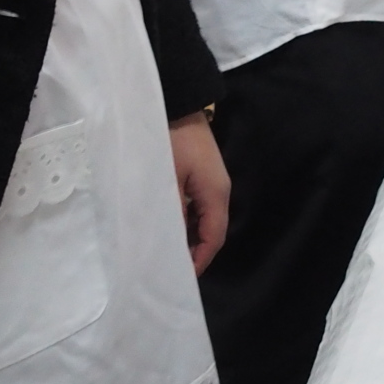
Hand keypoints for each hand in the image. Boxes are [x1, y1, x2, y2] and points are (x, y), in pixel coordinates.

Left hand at [172, 111, 230, 274]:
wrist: (176, 104)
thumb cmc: (171, 140)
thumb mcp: (167, 178)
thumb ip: (170, 211)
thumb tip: (167, 244)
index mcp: (216, 194)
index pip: (213, 238)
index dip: (199, 261)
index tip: (179, 280)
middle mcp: (219, 191)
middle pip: (211, 232)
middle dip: (193, 254)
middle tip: (168, 271)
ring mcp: (211, 183)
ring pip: (204, 221)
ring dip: (188, 239)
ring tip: (164, 254)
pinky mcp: (201, 176)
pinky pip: (197, 208)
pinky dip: (185, 223)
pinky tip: (167, 228)